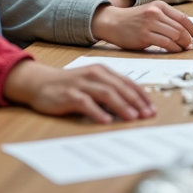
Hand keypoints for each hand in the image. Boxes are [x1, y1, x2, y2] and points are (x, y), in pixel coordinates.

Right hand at [2, 59, 154, 123]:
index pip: (128, 83)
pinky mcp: (69, 95)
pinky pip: (86, 103)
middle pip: (120, 88)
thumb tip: (132, 106)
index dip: (141, 96)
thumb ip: (110, 91)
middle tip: (147, 115)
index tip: (152, 109)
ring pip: (106, 94)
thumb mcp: (93, 83)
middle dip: (136, 102)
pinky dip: (97, 112)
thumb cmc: (69, 85)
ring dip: (122, 106)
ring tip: (133, 117)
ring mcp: (82, 84)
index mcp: (103, 71)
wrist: (40, 82)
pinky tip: (106, 121)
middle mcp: (95, 74)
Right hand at [91, 1, 192, 51]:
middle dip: (188, 39)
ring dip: (182, 44)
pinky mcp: (144, 36)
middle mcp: (155, 13)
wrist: (113, 22)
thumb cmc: (134, 20)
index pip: (182, 18)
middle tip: (190, 45)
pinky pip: (165, 43)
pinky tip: (174, 50)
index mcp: (159, 5)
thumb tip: (186, 31)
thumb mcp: (151, 12)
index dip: (192, 28)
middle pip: (180, 28)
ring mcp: (149, 24)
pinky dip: (173, 48)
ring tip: (183, 48)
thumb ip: (166, 18)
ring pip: (175, 35)